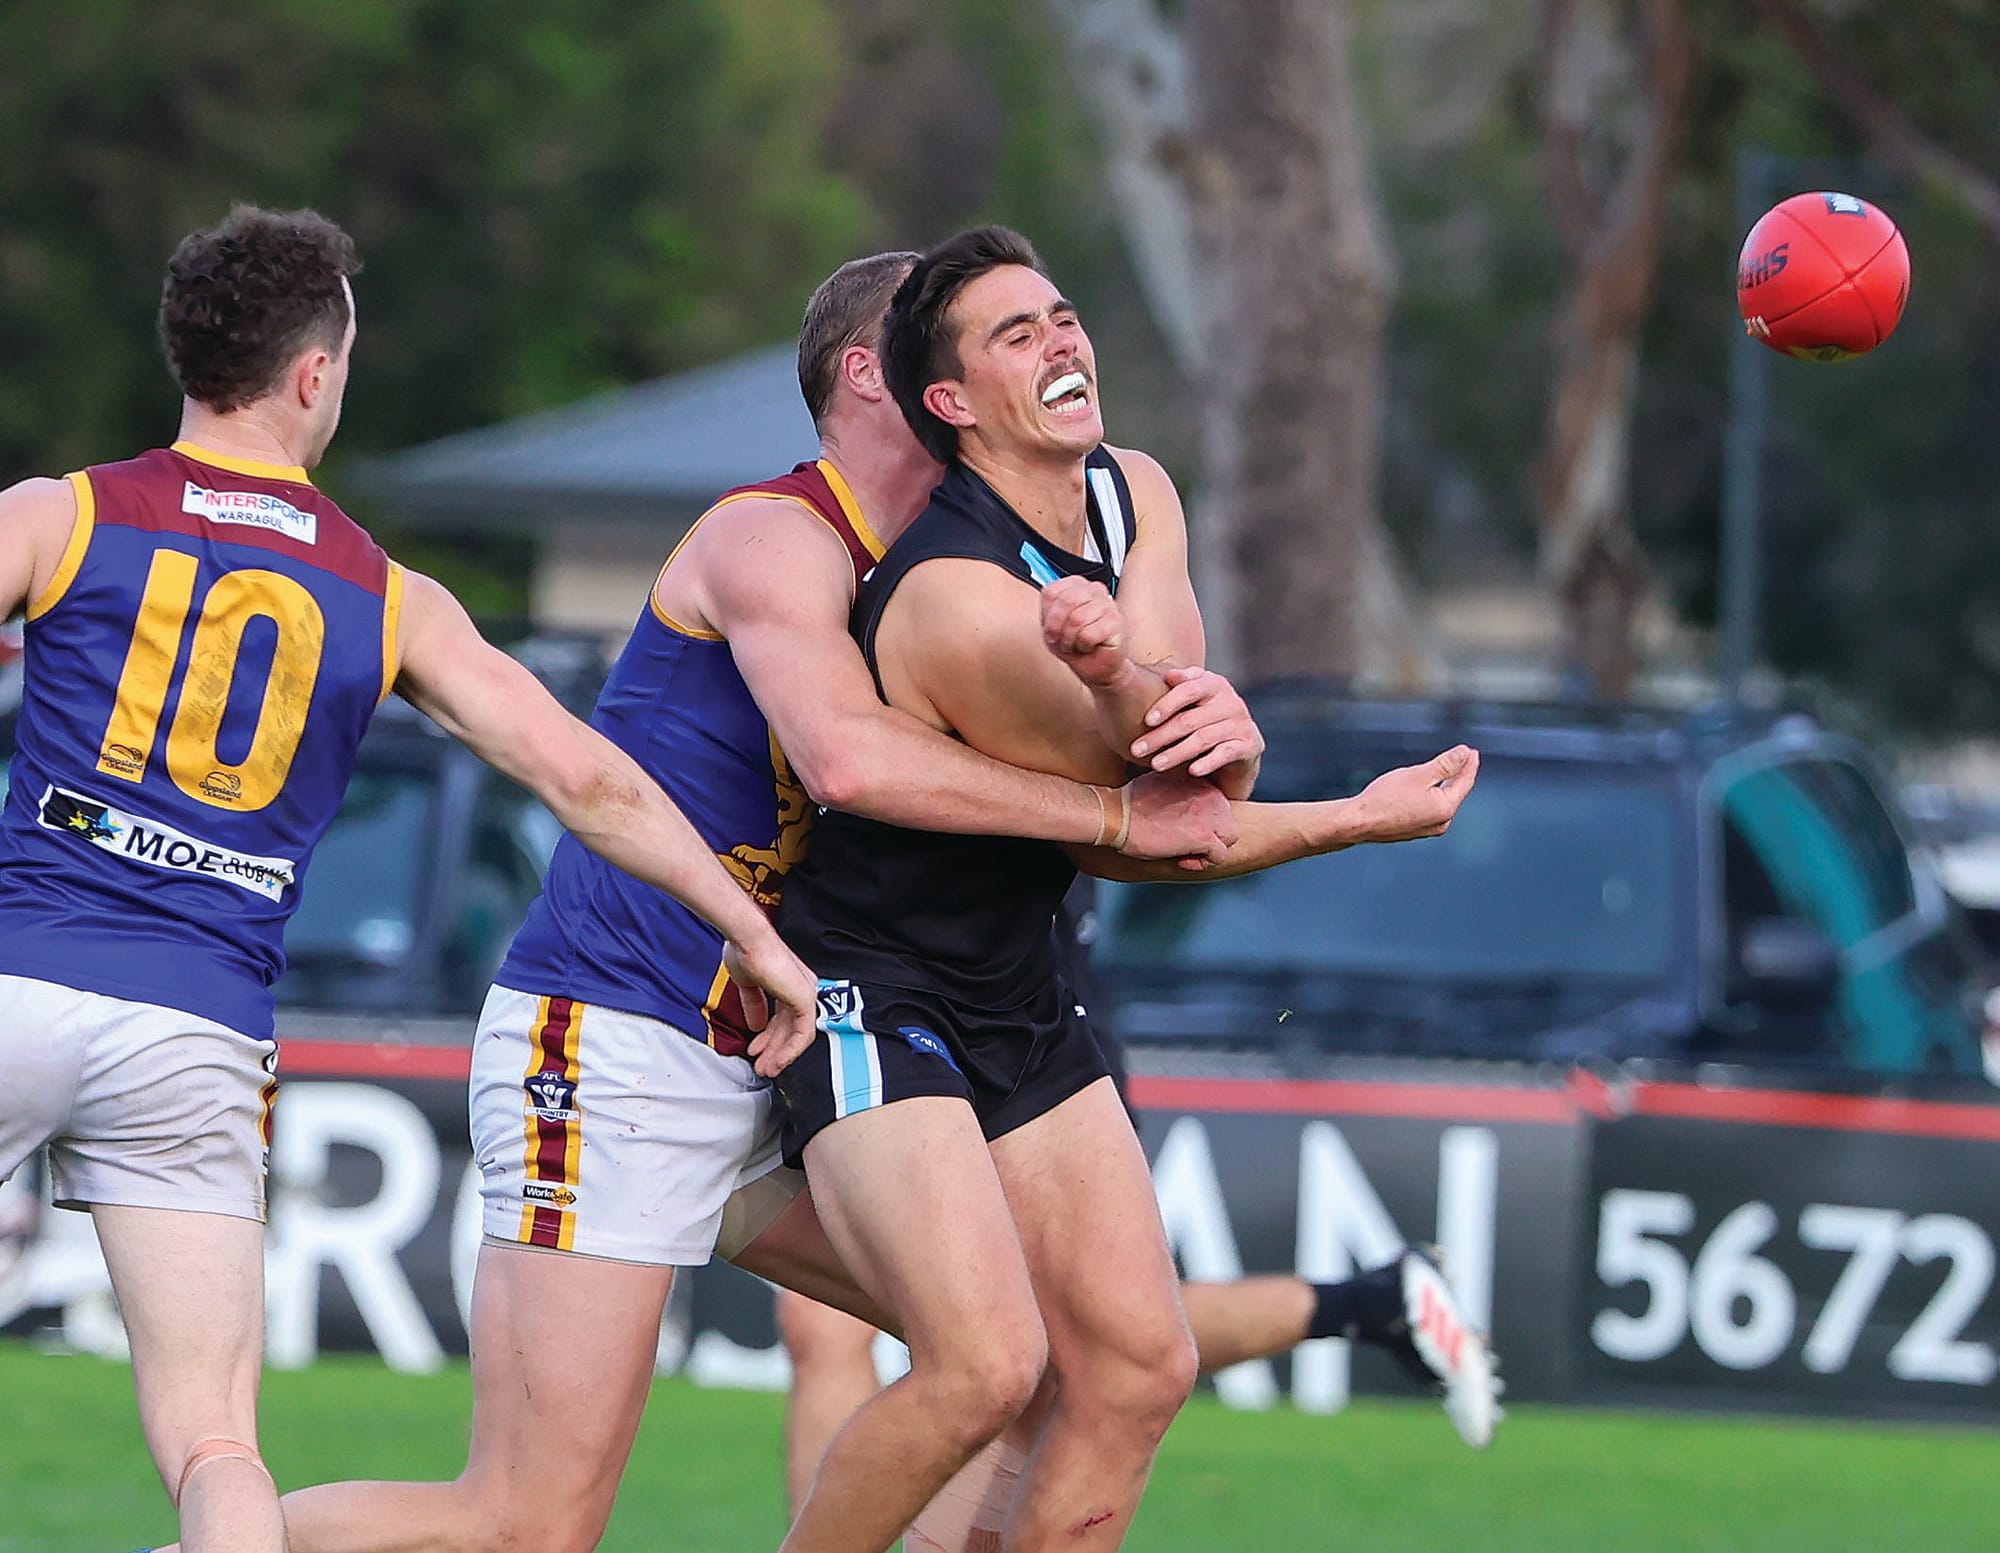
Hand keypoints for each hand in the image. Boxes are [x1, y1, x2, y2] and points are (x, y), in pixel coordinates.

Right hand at [723, 934, 821, 1077]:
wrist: (748, 940)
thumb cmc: (745, 951)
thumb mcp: (748, 985)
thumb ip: (754, 1005)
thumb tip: (755, 1026)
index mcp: (789, 984)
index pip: (785, 1018)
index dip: (770, 1037)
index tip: (757, 1049)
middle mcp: (801, 989)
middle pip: (790, 1028)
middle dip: (773, 1050)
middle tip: (762, 1066)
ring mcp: (806, 994)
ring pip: (798, 1035)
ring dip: (780, 1055)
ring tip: (766, 1069)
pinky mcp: (806, 1000)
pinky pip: (802, 1034)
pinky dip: (789, 1051)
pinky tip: (776, 1061)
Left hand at [1040, 576, 1131, 688]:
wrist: (1096, 666)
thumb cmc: (1075, 645)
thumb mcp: (1051, 628)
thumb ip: (1049, 610)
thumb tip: (1050, 599)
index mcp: (1076, 586)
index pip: (1051, 592)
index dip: (1048, 617)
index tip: (1053, 630)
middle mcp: (1094, 590)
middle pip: (1066, 601)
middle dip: (1059, 628)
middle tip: (1064, 640)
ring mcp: (1108, 604)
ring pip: (1077, 619)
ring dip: (1072, 640)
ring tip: (1078, 644)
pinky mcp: (1116, 621)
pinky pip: (1088, 634)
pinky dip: (1084, 646)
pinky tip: (1090, 646)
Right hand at [1119, 772, 1239, 870]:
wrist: (1115, 814)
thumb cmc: (1130, 804)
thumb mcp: (1163, 789)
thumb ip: (1182, 795)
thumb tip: (1185, 810)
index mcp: (1201, 782)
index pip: (1219, 810)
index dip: (1203, 825)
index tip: (1178, 831)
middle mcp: (1212, 795)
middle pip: (1228, 824)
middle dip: (1210, 839)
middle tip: (1182, 846)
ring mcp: (1211, 815)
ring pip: (1229, 840)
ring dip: (1209, 852)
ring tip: (1183, 854)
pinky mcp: (1205, 835)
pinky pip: (1219, 856)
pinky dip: (1201, 864)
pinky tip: (1180, 860)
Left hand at [1131, 665, 1264, 794]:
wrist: (1239, 748)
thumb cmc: (1206, 720)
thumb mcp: (1194, 699)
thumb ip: (1180, 685)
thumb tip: (1168, 675)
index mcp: (1215, 684)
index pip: (1188, 690)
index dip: (1167, 704)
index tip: (1147, 721)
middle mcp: (1231, 701)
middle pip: (1190, 720)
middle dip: (1160, 737)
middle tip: (1136, 750)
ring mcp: (1241, 723)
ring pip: (1203, 739)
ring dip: (1176, 753)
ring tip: (1155, 765)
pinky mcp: (1250, 745)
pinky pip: (1226, 754)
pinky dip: (1208, 762)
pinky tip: (1192, 771)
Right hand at [1352, 745, 1479, 841]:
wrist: (1359, 822)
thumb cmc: (1385, 799)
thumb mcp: (1419, 774)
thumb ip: (1446, 763)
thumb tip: (1464, 753)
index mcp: (1445, 809)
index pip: (1465, 783)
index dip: (1469, 764)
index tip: (1472, 752)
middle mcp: (1440, 823)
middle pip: (1455, 793)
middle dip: (1459, 775)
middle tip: (1463, 759)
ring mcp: (1427, 829)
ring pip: (1441, 802)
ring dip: (1444, 785)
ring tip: (1446, 772)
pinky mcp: (1413, 830)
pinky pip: (1429, 809)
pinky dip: (1431, 796)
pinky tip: (1425, 789)